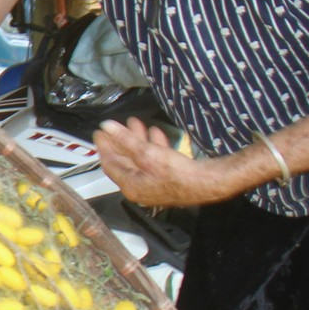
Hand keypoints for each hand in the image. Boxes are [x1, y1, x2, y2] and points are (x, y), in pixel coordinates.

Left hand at [93, 118, 237, 207]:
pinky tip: (155, 133)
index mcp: (131, 185)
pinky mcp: (168, 177)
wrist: (208, 182)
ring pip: (140, 158)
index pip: (110, 164)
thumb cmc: (177, 173)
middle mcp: (140, 187)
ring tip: (134, 122)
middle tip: (113, 127)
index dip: (104, 146)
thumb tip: (108, 127)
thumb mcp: (147, 153)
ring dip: (136, 140)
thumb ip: (126, 140)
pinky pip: (155, 160)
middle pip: (125, 161)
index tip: (100, 132)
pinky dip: (152, 146)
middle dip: (121, 140)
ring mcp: (154, 183)